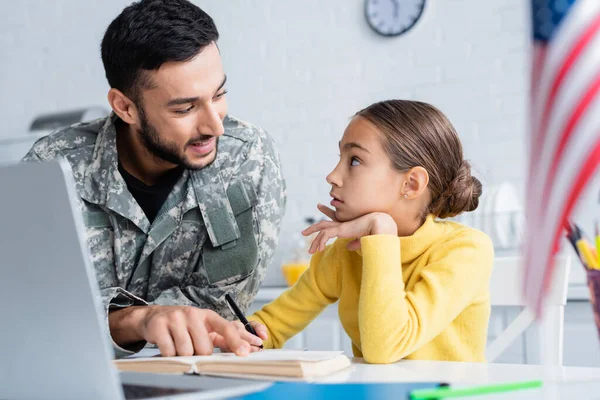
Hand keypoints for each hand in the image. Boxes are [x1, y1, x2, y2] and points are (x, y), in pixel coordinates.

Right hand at [115, 305, 260, 356]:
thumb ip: (222, 338)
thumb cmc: (184, 325)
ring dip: (183, 354)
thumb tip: (243, 349)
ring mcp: (175, 318)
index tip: (245, 352)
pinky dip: (169, 354)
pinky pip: (169, 352)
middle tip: (191, 346)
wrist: (154, 317)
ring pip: (186, 352)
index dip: (236, 341)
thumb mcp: (203, 326)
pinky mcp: (159, 326)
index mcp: (207, 315)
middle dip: (199, 353)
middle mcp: (192, 314)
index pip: (226, 327)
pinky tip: (168, 344)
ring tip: (178, 344)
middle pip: (204, 348)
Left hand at [302, 204, 397, 252]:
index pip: (334, 222)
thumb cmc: (376, 233)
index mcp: (348, 226)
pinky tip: (319, 250)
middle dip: (313, 228)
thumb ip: (355, 243)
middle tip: (304, 232)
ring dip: (314, 239)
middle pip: (324, 224)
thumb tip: (349, 247)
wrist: (380, 226)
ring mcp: (341, 226)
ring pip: (322, 230)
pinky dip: (321, 241)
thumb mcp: (363, 240)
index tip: (320, 220)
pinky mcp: (340, 229)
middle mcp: (343, 224)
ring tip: (310, 251)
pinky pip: (326, 235)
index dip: (326, 220)